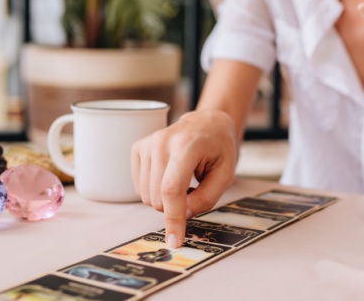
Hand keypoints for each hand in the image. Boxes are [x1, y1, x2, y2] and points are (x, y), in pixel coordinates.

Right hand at [131, 110, 238, 247]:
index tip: (174, 241)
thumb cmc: (219, 149)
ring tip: (182, 180)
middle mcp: (161, 141)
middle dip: (174, 207)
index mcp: (186, 145)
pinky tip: (169, 175)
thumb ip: (206, 197)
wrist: (206, 123)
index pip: (172, 189)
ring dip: (164, 198)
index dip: (172, 218)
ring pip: (145, 195)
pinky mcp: (138, 148)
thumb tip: (182, 214)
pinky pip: (139, 187)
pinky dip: (154, 190)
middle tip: (192, 191)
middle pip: (157, 197)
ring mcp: (147, 143)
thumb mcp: (225, 174)